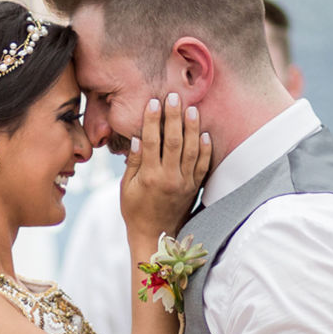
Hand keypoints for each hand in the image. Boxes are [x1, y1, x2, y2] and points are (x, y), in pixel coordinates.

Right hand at [120, 92, 211, 243]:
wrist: (155, 236)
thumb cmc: (135, 211)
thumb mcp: (127, 188)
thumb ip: (134, 163)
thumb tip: (138, 138)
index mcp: (149, 177)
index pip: (151, 142)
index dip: (152, 121)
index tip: (153, 102)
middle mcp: (169, 178)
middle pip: (174, 141)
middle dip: (174, 117)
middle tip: (174, 97)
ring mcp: (184, 183)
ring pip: (191, 150)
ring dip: (192, 128)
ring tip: (192, 109)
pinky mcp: (194, 188)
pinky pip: (203, 166)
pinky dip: (205, 149)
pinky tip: (205, 134)